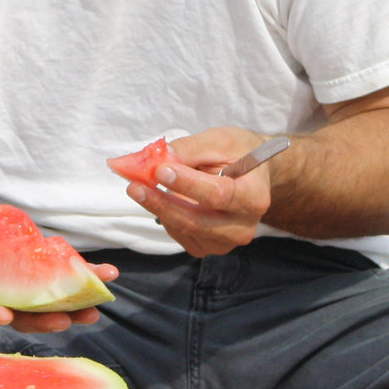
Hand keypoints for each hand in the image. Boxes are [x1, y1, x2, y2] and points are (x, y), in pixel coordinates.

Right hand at [0, 193, 118, 333]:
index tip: (4, 318)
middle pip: (19, 315)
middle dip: (42, 320)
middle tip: (66, 320)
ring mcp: (16, 285)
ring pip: (43, 305)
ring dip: (70, 308)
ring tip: (95, 309)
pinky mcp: (33, 273)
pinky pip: (58, 280)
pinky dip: (80, 280)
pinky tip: (103, 276)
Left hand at [125, 127, 273, 257]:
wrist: (251, 176)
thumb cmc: (238, 153)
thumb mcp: (219, 141)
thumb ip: (189, 149)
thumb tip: (156, 159)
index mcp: (254, 197)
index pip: (219, 195)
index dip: (188, 184)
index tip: (160, 170)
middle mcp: (242, 227)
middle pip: (196, 220)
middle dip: (162, 202)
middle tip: (134, 185)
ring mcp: (224, 242)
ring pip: (182, 228)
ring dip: (158, 206)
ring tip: (141, 184)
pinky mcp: (206, 247)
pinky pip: (177, 233)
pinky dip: (163, 214)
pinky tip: (160, 197)